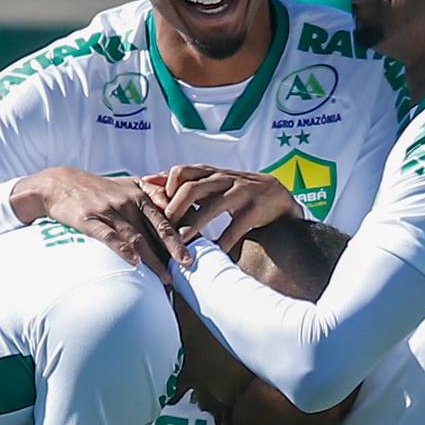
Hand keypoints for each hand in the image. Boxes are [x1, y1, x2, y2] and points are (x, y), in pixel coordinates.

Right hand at [9, 167, 176, 280]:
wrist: (60, 184)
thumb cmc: (98, 188)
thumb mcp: (127, 183)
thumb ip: (152, 193)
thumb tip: (176, 207)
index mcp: (140, 193)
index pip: (166, 216)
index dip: (181, 233)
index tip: (195, 250)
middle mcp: (128, 200)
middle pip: (156, 227)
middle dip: (174, 248)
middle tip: (188, 265)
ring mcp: (109, 210)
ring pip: (136, 236)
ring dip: (152, 259)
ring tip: (165, 277)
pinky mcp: (89, 219)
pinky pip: (109, 236)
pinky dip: (122, 249)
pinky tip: (134, 262)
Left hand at [149, 164, 302, 250]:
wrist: (277, 197)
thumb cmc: (235, 191)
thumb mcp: (209, 182)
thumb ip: (182, 182)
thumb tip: (147, 180)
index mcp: (210, 172)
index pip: (182, 172)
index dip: (166, 188)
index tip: (156, 209)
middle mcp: (225, 178)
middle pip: (193, 187)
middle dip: (175, 209)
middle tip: (163, 229)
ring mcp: (242, 191)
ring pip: (213, 206)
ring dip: (194, 225)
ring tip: (181, 242)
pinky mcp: (256, 208)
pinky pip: (237, 226)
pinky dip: (224, 241)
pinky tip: (214, 253)